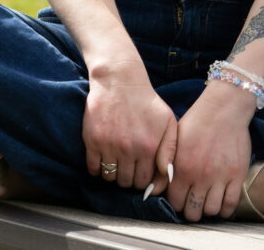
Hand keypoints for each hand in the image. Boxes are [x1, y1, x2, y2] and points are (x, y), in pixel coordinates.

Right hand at [83, 61, 177, 191]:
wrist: (120, 81)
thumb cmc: (146, 102)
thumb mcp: (167, 121)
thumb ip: (170, 150)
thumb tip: (167, 176)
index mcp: (149, 147)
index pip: (144, 182)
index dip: (142, 179)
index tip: (140, 171)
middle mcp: (129, 149)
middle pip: (126, 183)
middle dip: (128, 178)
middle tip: (128, 166)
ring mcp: (109, 146)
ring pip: (109, 177)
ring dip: (113, 173)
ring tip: (117, 161)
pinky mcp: (93, 141)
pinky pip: (93, 169)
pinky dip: (97, 168)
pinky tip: (104, 157)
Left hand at [165, 84, 254, 220]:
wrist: (224, 107)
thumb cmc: (198, 122)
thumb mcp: (175, 141)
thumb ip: (164, 166)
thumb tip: (151, 191)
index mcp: (182, 168)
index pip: (176, 203)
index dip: (178, 202)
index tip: (183, 197)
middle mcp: (200, 176)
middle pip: (193, 212)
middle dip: (192, 209)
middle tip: (195, 201)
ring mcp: (220, 176)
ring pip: (211, 210)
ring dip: (208, 208)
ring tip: (208, 199)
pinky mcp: (237, 174)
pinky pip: (230, 204)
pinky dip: (226, 209)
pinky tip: (222, 201)